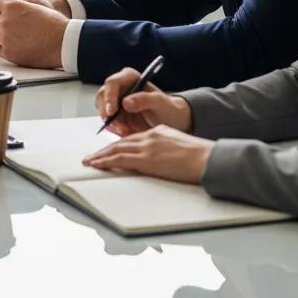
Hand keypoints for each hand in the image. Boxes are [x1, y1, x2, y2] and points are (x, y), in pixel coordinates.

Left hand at [0, 0, 66, 67]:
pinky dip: (3, 46)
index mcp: (12, 6)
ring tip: (9, 33)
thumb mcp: (34, 4)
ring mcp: (6, 39)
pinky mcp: (9, 53)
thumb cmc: (53, 23)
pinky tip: (15, 43)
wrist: (64, 43)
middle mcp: (5, 22)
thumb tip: (1, 3)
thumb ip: (15, 2)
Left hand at [82, 125, 213, 184]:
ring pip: (117, 149)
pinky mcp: (146, 159)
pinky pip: (120, 159)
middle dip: (105, 150)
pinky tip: (97, 164)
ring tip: (90, 161)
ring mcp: (147, 147)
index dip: (119, 145)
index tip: (110, 150)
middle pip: (121, 142)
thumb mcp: (181, 148)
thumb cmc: (201, 158)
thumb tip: (163, 160)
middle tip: (93, 156)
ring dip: (101, 156)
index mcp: (159, 132)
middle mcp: (150, 136)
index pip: (133, 139)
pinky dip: (105, 161)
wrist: (208, 159)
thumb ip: (167, 150)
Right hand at [94, 67, 192, 136]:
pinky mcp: (115, 115)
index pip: (112, 83)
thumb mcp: (161, 103)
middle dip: (108, 113)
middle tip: (118, 127)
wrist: (171, 123)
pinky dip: (114, 129)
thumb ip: (145, 99)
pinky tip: (126, 132)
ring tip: (126, 131)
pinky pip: (107, 122)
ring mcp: (115, 101)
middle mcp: (119, 87)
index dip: (109, 97)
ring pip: (102, 110)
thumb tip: (126, 102)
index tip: (111, 111)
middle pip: (102, 96)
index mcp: (129, 78)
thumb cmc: (168, 109)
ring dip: (111, 123)